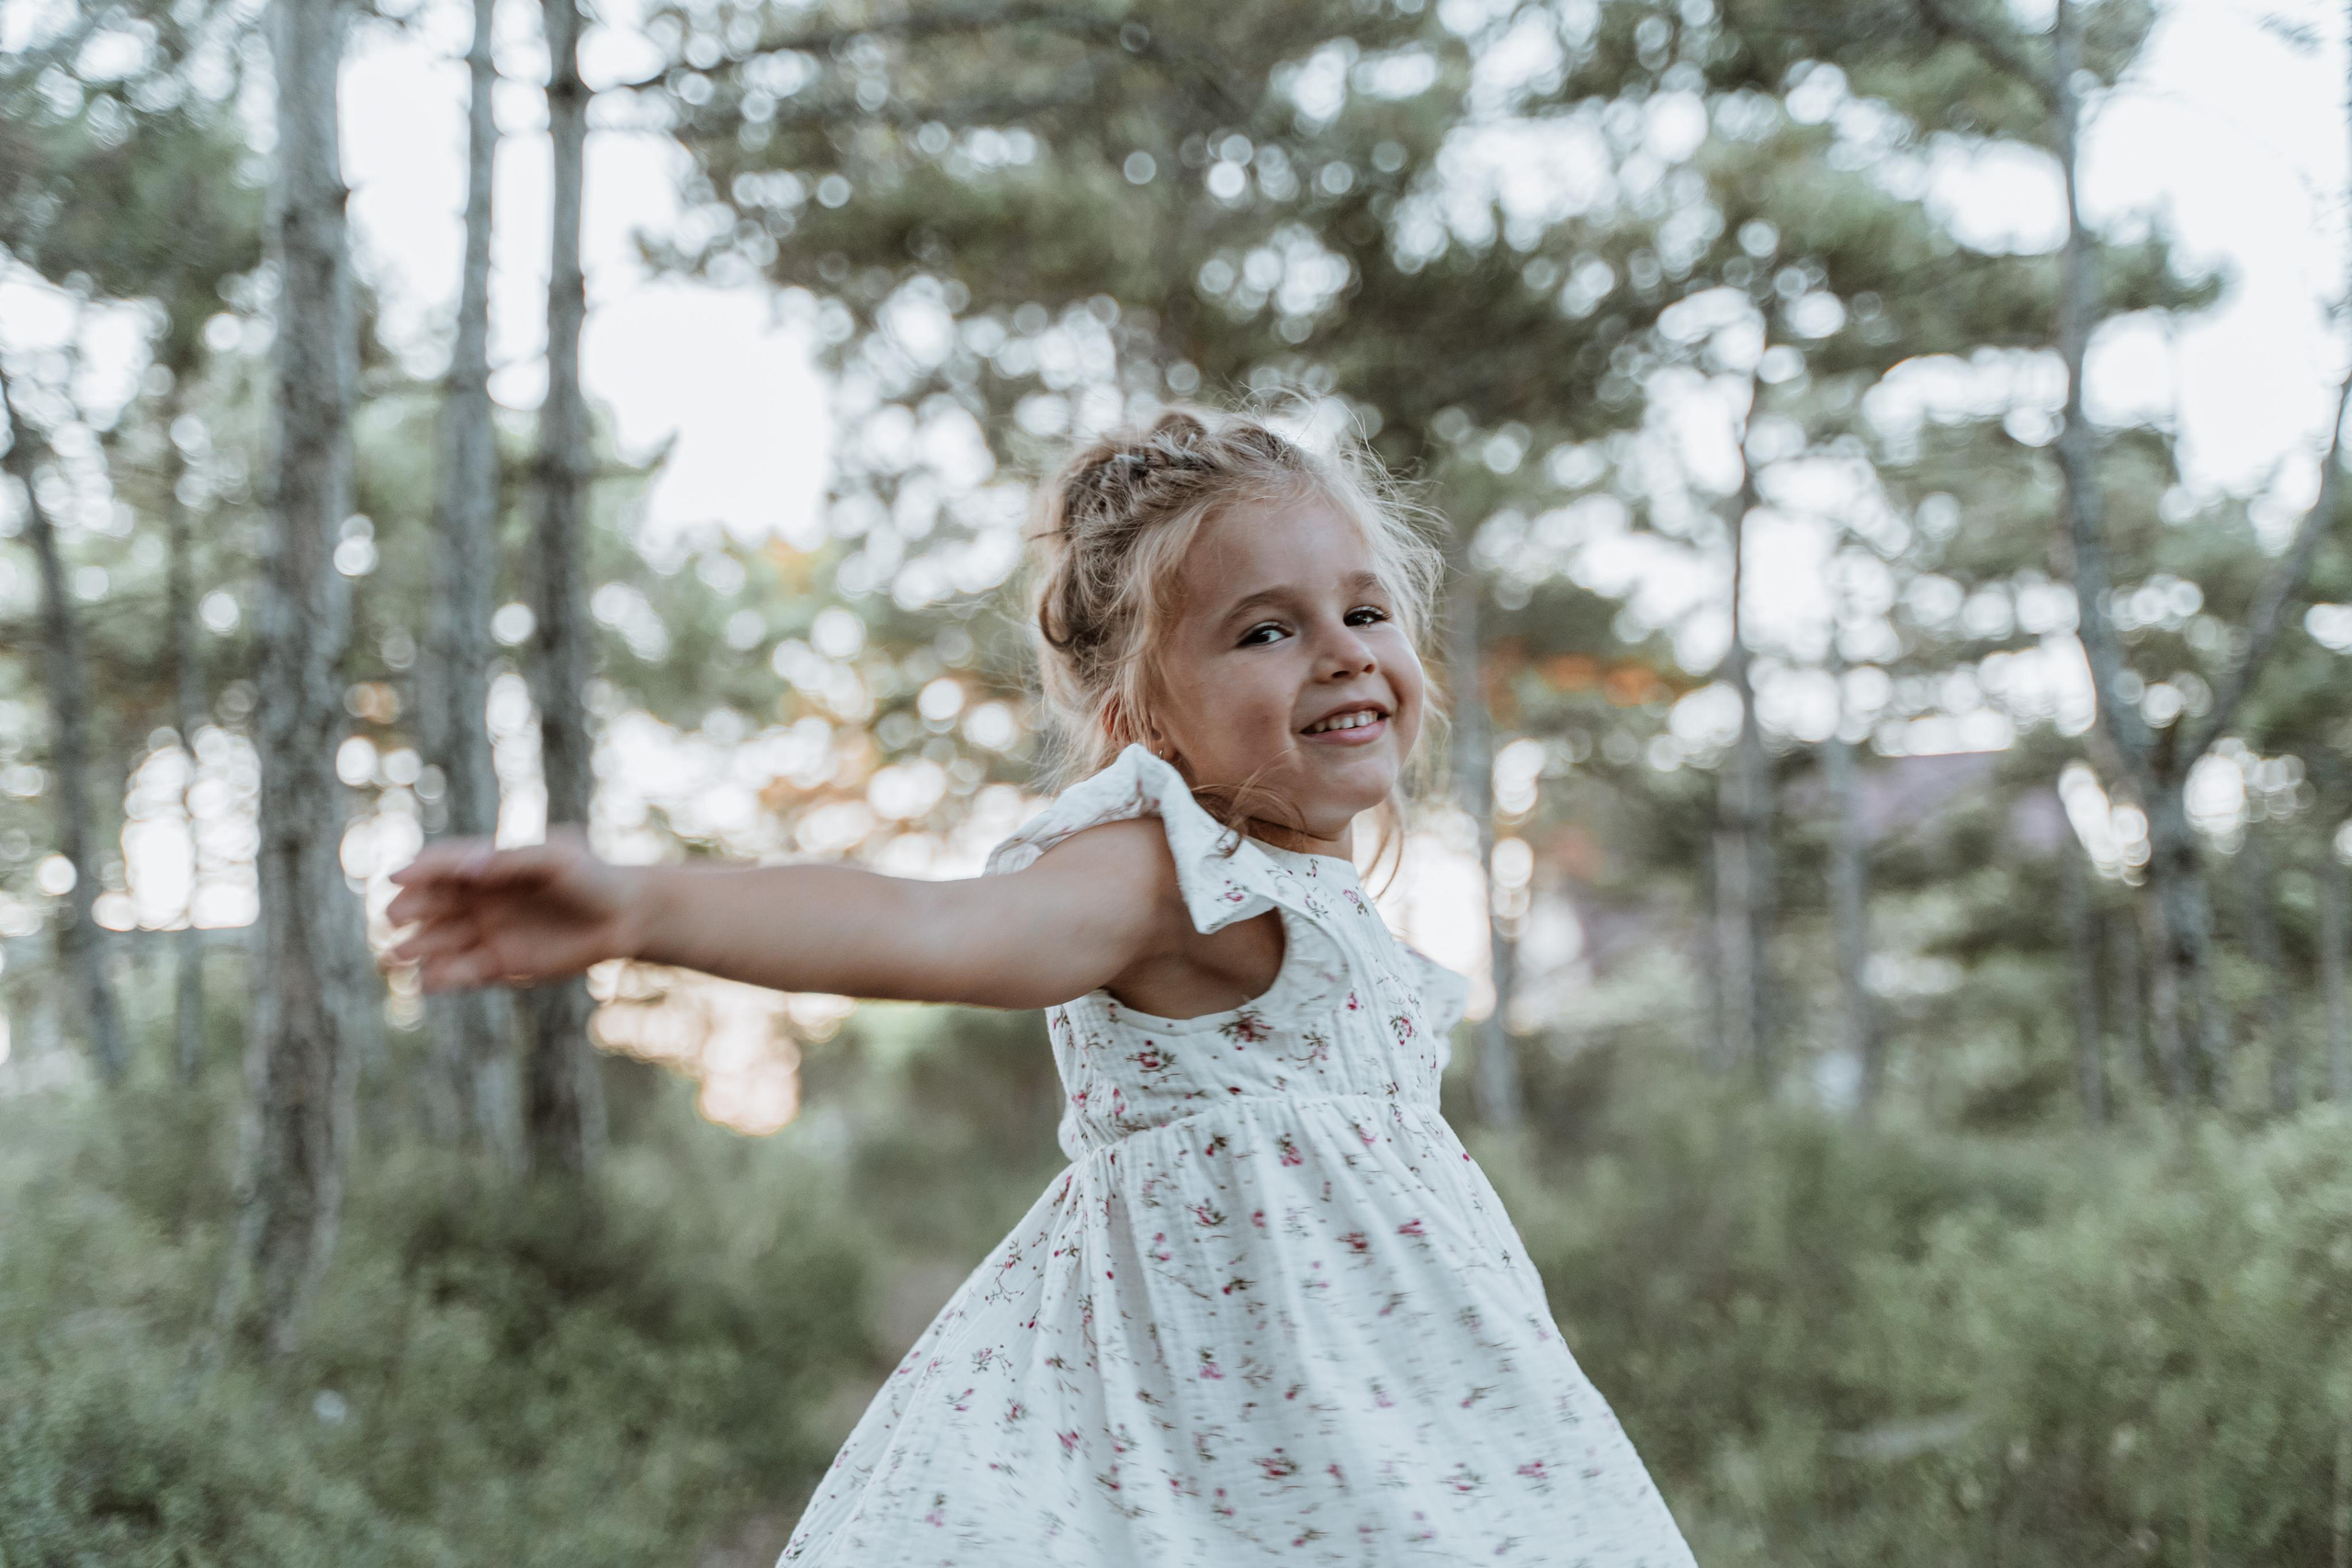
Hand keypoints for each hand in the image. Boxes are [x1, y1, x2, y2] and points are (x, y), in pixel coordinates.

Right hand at [383, 824, 645, 993]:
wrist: (626, 917)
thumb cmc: (594, 877)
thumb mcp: (557, 859)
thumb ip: (511, 861)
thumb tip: (468, 868)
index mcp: (488, 865)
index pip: (442, 866)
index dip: (417, 870)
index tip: (396, 878)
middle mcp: (480, 898)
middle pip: (433, 904)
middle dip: (409, 911)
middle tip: (392, 920)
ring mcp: (488, 932)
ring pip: (441, 941)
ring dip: (417, 949)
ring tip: (394, 959)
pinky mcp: (501, 963)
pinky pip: (464, 971)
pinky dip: (444, 978)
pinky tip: (427, 983)